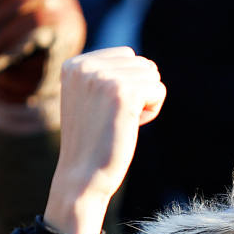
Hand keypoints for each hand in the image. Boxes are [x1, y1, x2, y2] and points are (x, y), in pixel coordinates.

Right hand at [43, 48, 165, 233]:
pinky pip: (158, 90)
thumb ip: (105, 75)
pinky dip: (151, 111)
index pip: (127, 56)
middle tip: (114, 119)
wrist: (82, 176)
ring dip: (145, 102)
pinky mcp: (123, 92)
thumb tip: (142, 62)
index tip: (104, 110)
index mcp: (74, 64)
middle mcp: (85, 66)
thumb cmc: (92, 142)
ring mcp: (103, 77)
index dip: (127, 85)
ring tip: (120, 122)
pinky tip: (129, 127)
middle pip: (142, 64)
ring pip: (152, 76)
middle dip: (138, 92)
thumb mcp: (89, 99)